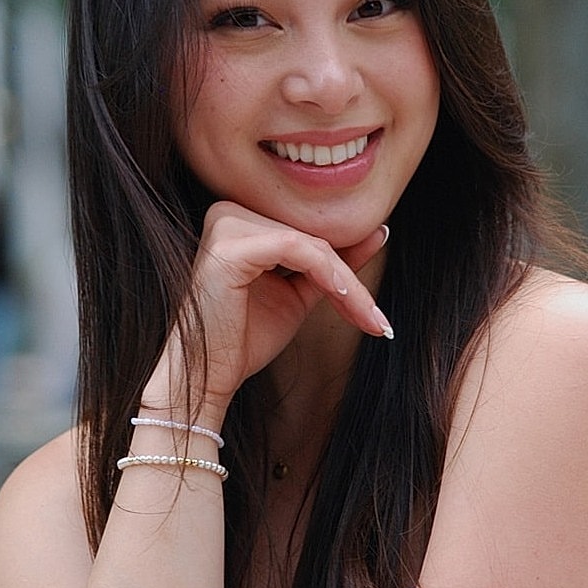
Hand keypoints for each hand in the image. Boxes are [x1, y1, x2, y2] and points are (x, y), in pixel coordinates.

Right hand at [144, 202, 391, 415]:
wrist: (208, 375)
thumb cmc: (244, 337)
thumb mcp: (299, 295)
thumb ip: (333, 265)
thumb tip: (378, 232)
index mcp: (241, 220)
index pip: (307, 235)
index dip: (347, 268)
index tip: (375, 303)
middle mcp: (230, 212)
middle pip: (312, 237)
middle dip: (351, 281)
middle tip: (378, 321)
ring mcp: (226, 223)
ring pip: (310, 243)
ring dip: (347, 283)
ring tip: (368, 319)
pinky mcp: (230, 242)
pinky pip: (297, 249)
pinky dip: (329, 274)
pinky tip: (346, 300)